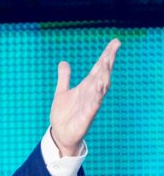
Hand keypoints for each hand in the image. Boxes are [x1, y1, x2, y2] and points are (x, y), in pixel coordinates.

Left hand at [49, 39, 120, 155]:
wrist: (60, 134)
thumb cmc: (64, 114)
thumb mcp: (62, 92)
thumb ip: (64, 78)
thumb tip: (64, 62)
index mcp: (86, 86)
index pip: (98, 68)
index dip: (106, 55)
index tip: (115, 42)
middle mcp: (91, 93)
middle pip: (102, 75)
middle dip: (108, 62)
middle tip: (114, 48)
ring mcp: (90, 104)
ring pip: (101, 88)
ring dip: (103, 76)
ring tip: (106, 63)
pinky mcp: (87, 116)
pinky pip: (94, 105)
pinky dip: (97, 97)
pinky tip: (99, 89)